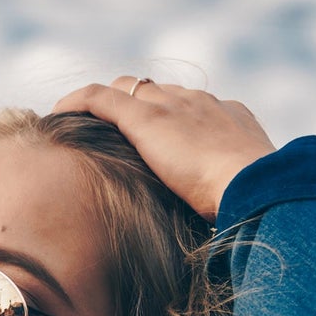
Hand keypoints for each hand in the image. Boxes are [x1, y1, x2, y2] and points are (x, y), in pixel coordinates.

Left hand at [51, 77, 272, 222]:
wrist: (256, 185)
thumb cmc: (256, 203)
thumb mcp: (244, 196)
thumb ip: (228, 199)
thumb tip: (222, 226)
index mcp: (228, 117)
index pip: (191, 108)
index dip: (169, 120)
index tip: (154, 142)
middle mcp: (199, 102)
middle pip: (158, 92)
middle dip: (135, 106)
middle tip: (112, 132)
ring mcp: (172, 105)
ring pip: (128, 89)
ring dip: (105, 103)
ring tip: (82, 123)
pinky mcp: (146, 116)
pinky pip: (99, 97)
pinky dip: (78, 102)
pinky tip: (59, 113)